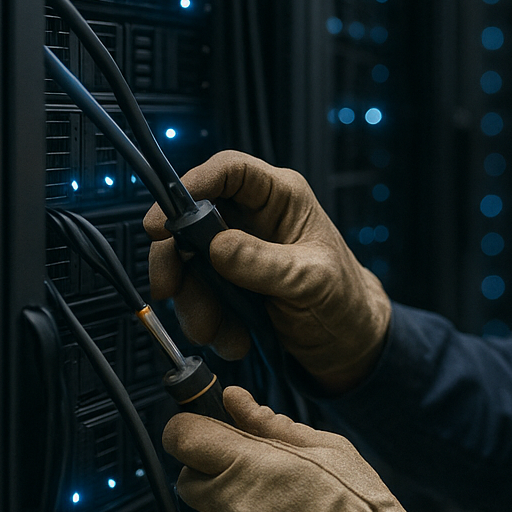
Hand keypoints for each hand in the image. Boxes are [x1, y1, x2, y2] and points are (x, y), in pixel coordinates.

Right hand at [144, 150, 389, 390]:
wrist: (348, 341)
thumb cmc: (344, 299)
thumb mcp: (311, 281)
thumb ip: (266, 264)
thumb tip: (217, 247)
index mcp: (282, 199)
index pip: (231, 171)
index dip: (192, 184)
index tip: (163, 220)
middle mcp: (254, 218)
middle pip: (192, 220)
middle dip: (176, 258)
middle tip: (169, 289)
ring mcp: (239, 251)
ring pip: (189, 263)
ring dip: (193, 301)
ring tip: (216, 332)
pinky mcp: (229, 283)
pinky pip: (199, 295)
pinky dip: (208, 321)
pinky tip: (233, 339)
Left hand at [164, 386, 446, 511]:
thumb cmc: (360, 509)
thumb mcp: (327, 450)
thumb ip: (271, 424)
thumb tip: (236, 401)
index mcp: (249, 466)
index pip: (183, 437)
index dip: (190, 431)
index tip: (203, 434)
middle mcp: (230, 508)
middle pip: (189, 482)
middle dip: (214, 476)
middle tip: (257, 480)